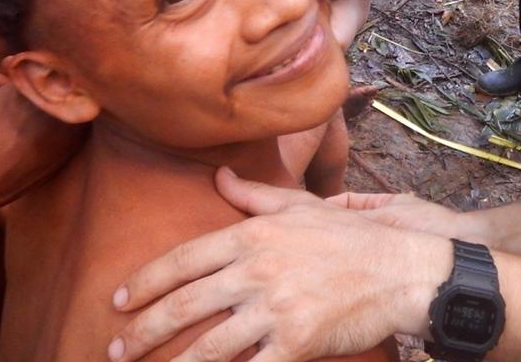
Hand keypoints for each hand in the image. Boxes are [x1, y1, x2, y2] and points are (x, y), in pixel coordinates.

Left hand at [108, 167, 450, 361]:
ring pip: (208, 345)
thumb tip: (218, 176)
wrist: (402, 268)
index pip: (185, 258)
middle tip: (118, 346)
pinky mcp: (296, 343)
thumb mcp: (303, 206)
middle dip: (144, 329)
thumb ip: (255, 195)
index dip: (146, 281)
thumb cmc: (352, 237)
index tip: (119, 298)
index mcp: (255, 234)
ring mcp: (276, 308)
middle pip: (185, 303)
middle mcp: (259, 269)